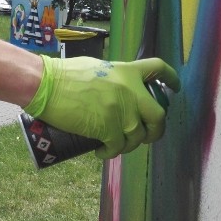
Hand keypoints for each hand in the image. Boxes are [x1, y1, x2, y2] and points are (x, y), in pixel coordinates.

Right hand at [23, 56, 179, 158]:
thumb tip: (120, 90)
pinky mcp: (107, 128)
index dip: (171, 80)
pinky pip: (118, 147)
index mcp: (126, 71)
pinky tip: (101, 151)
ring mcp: (120, 110)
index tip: (174, 89)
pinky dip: (110, 153)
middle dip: (156, 129)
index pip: (158, 69)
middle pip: (158, 115)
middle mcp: (130, 90)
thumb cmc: (64, 74)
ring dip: (128, 144)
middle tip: (146, 134)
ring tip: (114, 144)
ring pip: (137, 136)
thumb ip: (114, 78)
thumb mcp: (97, 68)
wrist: (46, 84)